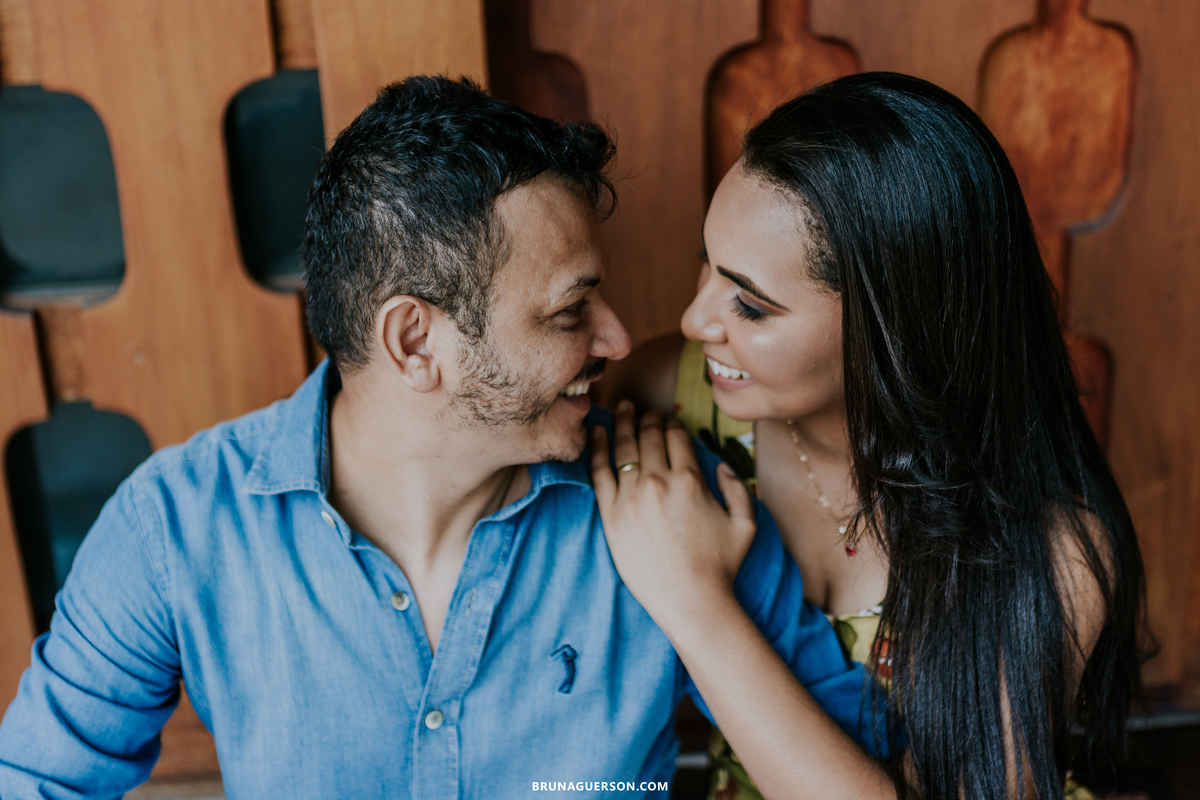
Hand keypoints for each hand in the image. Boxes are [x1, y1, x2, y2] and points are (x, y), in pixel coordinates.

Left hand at [590, 402, 756, 632]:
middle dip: (647, 417)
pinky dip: (597, 448)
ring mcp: (632, 497)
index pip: (677, 437)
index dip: (672, 423)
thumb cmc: (720, 566)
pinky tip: (597, 432)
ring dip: (622, 423)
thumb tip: (722, 466)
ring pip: (624, 447)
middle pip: (650, 436)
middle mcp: (660, 482)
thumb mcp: (745, 524)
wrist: (690, 601)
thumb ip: (736, 488)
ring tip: (621, 409)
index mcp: (691, 480)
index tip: (668, 418)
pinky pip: (599, 472)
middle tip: (643, 409)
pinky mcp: (611, 515)